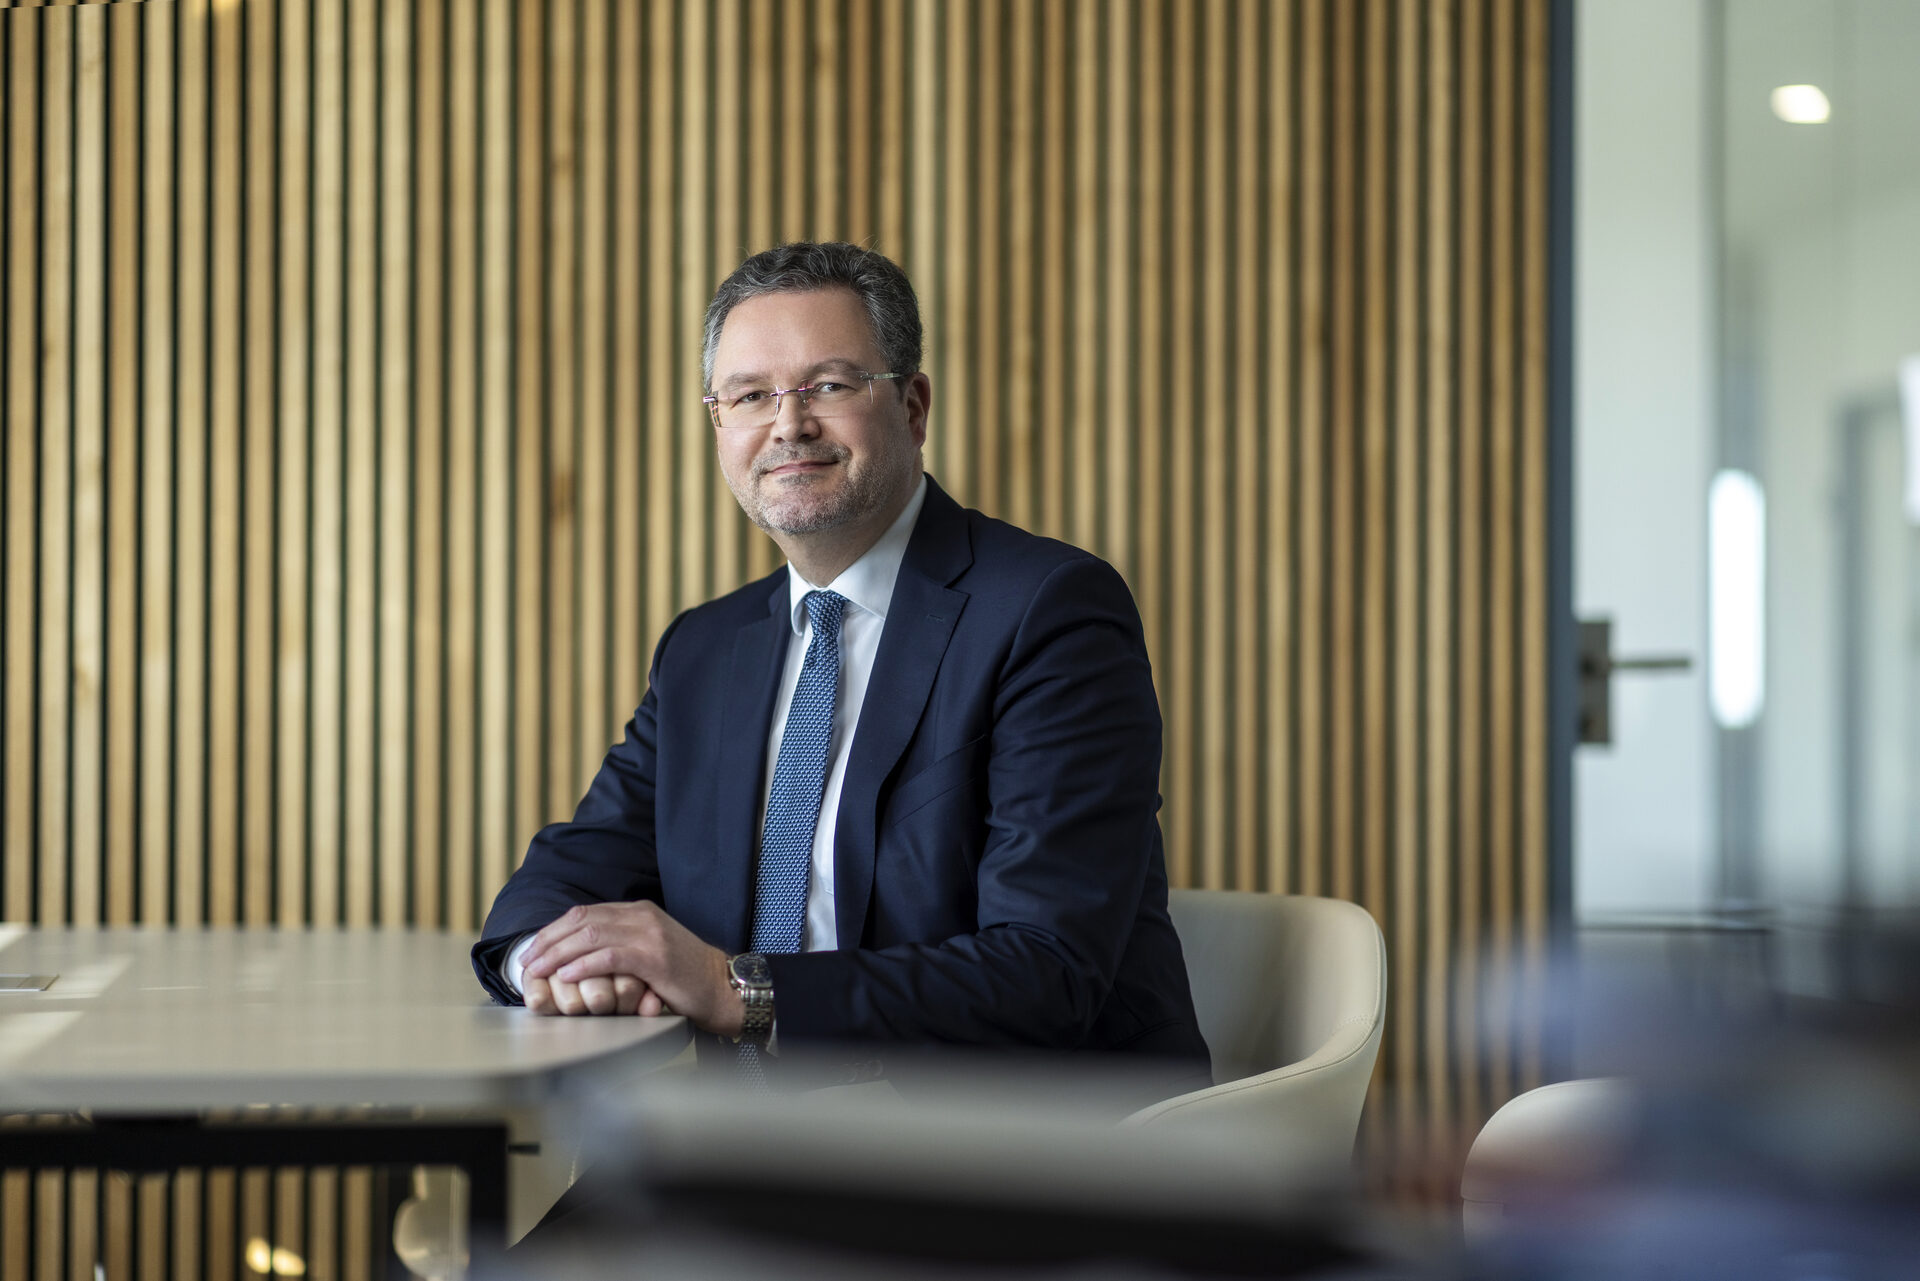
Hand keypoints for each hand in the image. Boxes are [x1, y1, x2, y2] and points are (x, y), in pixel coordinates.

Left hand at [522, 901, 740, 1037]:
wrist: (721, 987)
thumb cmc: (684, 977)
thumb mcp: (650, 951)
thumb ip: (622, 944)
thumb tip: (580, 954)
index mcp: (638, 911)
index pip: (585, 912)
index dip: (554, 930)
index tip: (533, 949)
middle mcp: (642, 916)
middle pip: (582, 920)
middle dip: (548, 940)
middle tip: (526, 961)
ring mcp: (650, 934)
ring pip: (591, 935)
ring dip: (558, 953)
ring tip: (538, 970)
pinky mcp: (655, 957)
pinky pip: (610, 956)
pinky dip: (584, 965)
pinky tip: (567, 976)